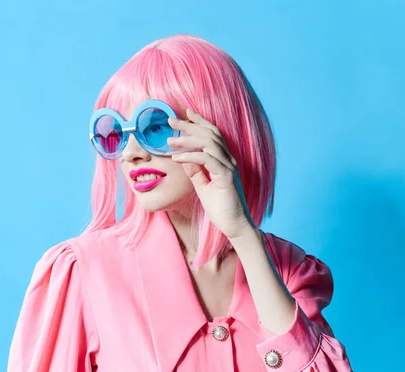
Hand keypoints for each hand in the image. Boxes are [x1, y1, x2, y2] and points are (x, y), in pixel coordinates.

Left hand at [167, 109, 253, 238]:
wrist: (234, 226)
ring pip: (209, 143)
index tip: (185, 113)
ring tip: (170, 140)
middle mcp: (228, 160)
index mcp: (224, 160)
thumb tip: (183, 157)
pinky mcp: (227, 177)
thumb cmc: (221, 208)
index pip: (212, 135)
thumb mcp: (203, 186)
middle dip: (190, 125)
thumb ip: (195, 171)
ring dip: (188, 140)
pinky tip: (178, 157)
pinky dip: (191, 156)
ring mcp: (229, 167)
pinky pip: (208, 160)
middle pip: (210, 134)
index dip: (199, 122)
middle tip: (171, 120)